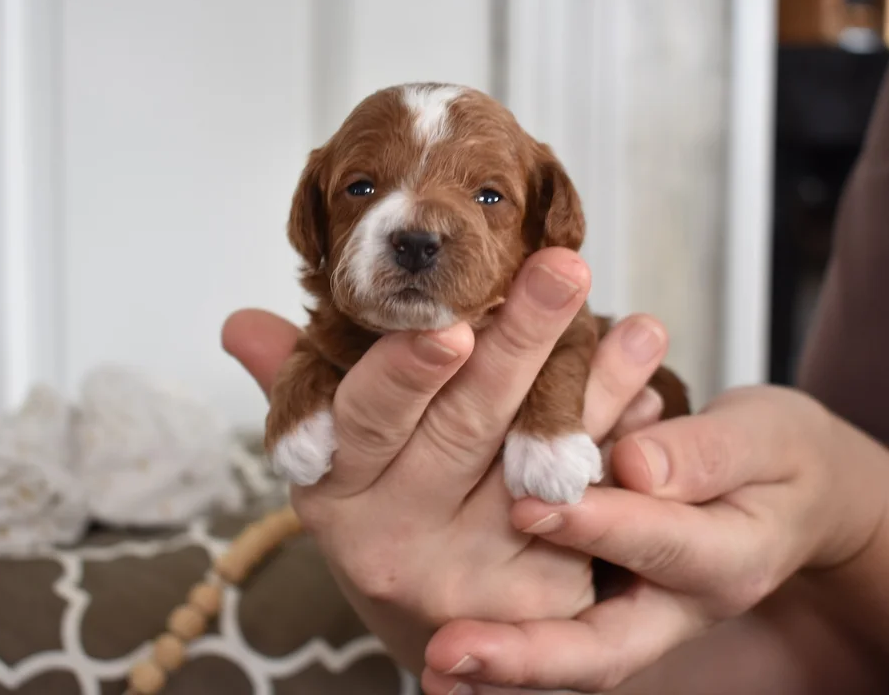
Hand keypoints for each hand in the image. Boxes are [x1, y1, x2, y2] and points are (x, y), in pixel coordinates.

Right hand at [221, 249, 671, 669]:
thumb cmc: (383, 503)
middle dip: (520, 344)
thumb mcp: (333, 451)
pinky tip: (650, 391)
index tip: (451, 326)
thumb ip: (298, 384)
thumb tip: (239, 323)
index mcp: (332, 489)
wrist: (433, 618)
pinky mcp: (536, 600)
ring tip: (640, 322)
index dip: (406, 374)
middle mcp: (391, 538)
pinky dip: (618, 443)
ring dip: (593, 387)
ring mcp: (467, 574)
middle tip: (563, 270)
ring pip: (537, 463)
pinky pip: (586, 509)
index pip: (364, 421)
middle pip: (464, 429)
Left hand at [421, 386, 887, 693]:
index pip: (661, 545)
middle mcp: (679, 607)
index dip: (597, 525)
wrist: (792, 495)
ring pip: (572, 652)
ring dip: (505, 662)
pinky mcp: (605, 602)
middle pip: (604, 649)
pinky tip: (451, 646)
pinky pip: (556, 625)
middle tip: (452, 650)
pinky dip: (508, 637)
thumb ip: (708, 453)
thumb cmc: (779, 460)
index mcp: (731, 559)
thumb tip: (637, 465)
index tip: (532, 505)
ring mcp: (639, 614)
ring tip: (439, 661)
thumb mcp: (765, 438)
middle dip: (529, 656)